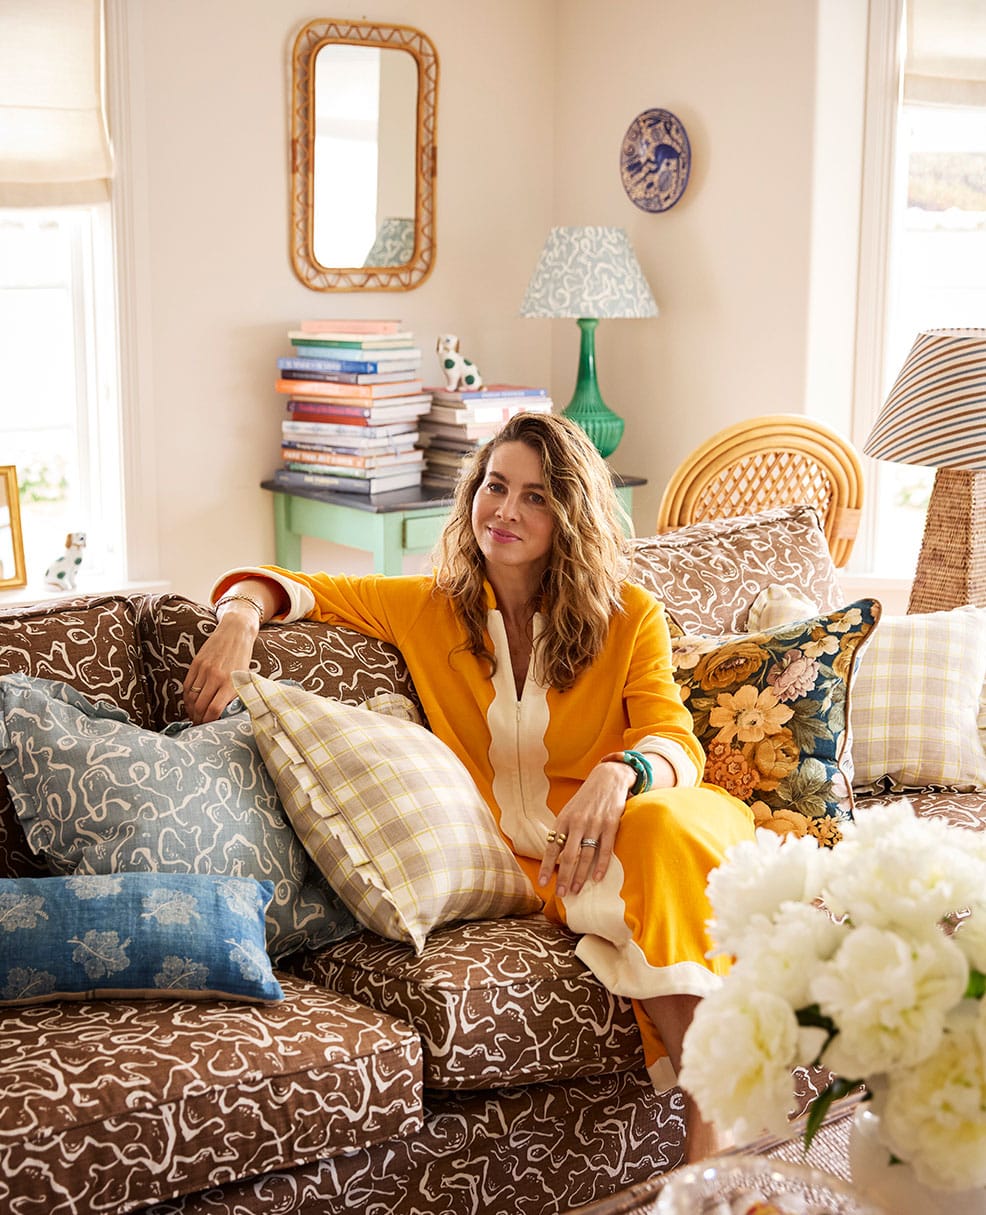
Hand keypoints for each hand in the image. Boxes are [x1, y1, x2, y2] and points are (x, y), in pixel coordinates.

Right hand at [183, 605, 258, 723]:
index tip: (208, 727)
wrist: (236, 632)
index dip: (208, 722)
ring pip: (191, 697)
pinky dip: (186, 698)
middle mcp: (216, 677)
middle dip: (198, 719)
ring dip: (190, 710)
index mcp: (230, 683)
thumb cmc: (243, 658)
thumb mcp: (244, 677)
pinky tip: (190, 703)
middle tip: (199, 725)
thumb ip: (235, 695)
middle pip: (200, 706)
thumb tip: (225, 715)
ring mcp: (204, 670)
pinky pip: (186, 686)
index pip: (213, 710)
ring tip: (194, 716)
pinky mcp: (196, 664)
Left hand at [537, 761, 633, 897]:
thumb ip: (563, 831)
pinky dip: (601, 865)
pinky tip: (596, 879)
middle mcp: (577, 823)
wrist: (608, 778)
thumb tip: (555, 856)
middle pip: (569, 856)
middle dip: (564, 877)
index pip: (552, 847)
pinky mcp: (611, 823)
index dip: (547, 866)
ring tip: (576, 891)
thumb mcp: (570, 811)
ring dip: (580, 876)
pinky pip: (605, 849)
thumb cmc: (586, 799)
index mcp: (564, 820)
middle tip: (561, 895)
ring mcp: (595, 824)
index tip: (543, 883)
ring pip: (586, 855)